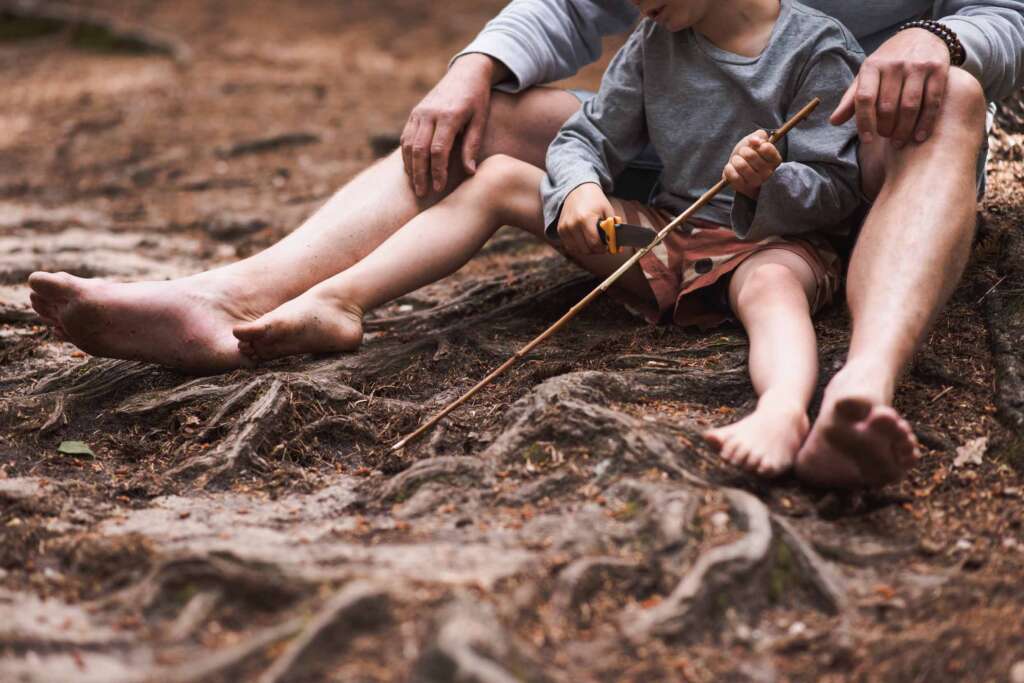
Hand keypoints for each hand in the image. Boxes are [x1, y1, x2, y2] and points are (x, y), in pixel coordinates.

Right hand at [401, 53, 496, 196]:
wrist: (466, 73)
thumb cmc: (478, 100)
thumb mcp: (480, 121)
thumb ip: (472, 146)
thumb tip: (469, 172)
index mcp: (448, 115)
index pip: (438, 150)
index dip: (437, 171)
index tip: (439, 188)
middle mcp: (430, 113)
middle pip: (419, 149)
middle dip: (420, 174)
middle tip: (422, 193)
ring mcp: (419, 112)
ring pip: (408, 144)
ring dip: (411, 167)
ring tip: (416, 186)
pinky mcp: (414, 113)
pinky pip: (406, 137)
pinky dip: (406, 155)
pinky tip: (412, 170)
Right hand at [557, 183, 614, 255]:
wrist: (577, 190)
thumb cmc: (595, 200)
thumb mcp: (608, 211)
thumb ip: (613, 230)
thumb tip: (619, 249)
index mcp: (585, 218)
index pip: (594, 243)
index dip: (603, 248)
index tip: (607, 246)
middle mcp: (572, 224)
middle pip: (586, 249)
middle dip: (596, 250)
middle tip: (602, 245)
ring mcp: (564, 228)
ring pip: (577, 250)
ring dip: (587, 249)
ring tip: (593, 241)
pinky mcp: (560, 230)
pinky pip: (570, 246)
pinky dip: (578, 246)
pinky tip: (584, 239)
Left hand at [723, 131, 781, 198]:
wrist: (741, 170)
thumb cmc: (750, 153)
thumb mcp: (756, 140)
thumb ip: (759, 135)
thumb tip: (754, 141)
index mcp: (775, 160)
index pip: (766, 148)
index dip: (756, 143)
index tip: (754, 145)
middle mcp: (768, 172)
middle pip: (750, 155)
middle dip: (742, 150)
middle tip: (742, 153)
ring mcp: (757, 182)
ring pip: (741, 166)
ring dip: (735, 159)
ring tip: (736, 160)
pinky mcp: (744, 188)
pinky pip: (733, 176)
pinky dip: (729, 169)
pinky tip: (731, 167)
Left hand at [831, 28, 950, 146]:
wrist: (921, 35)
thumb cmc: (888, 62)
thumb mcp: (867, 75)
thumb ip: (852, 99)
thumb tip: (834, 122)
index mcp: (872, 66)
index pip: (864, 98)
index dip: (864, 122)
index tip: (866, 140)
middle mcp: (894, 64)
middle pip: (887, 106)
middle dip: (885, 128)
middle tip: (885, 137)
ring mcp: (917, 66)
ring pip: (910, 106)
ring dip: (903, 129)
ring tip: (898, 141)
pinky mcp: (938, 69)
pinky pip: (932, 102)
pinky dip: (925, 123)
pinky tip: (919, 136)